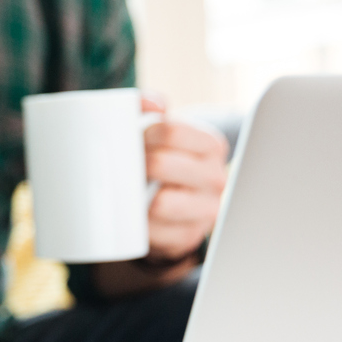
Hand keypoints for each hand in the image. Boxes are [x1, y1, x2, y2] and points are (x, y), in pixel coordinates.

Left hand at [142, 96, 229, 262]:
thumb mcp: (159, 130)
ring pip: (161, 202)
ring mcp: (206, 210)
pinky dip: (140, 227)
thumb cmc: (162, 160)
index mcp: (210, 145)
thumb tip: (154, 104)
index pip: (171, 130)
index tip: (134, 139)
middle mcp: (216, 177)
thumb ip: (148, 104)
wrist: (171, 206)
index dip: (143, 134)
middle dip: (135, 164)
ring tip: (129, 190)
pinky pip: (156, 232)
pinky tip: (135, 218)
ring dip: (135, 197)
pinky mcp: (188, 237)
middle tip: (126, 166)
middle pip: (160, 164)